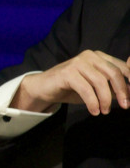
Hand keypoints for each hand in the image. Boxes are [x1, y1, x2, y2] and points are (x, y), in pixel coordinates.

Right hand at [13, 50, 129, 115]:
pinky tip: (94, 111)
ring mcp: (77, 62)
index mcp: (100, 57)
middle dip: (122, 91)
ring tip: (104, 111)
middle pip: (113, 73)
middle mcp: (90, 56)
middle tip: (125, 106)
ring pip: (100, 81)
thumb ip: (113, 88)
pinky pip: (86, 89)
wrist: (45, 88)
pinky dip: (92, 102)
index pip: (121, 67)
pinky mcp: (67, 72)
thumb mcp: (97, 88)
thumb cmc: (72, 88)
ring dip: (106, 99)